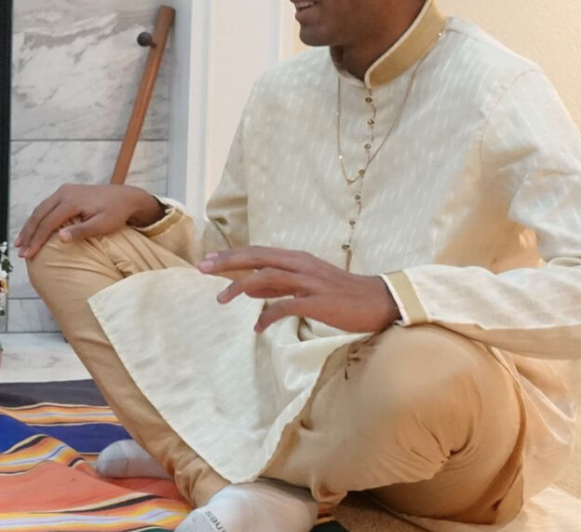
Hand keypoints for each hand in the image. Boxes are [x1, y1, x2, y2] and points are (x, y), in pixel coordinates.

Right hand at [14, 184, 162, 259]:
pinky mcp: (66, 192)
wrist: (125, 197)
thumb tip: (60, 238)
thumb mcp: (102, 225)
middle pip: (39, 214)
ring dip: (29, 226)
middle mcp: (64, 193)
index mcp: (72, 201)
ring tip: (20, 242)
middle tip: (19, 251)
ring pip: (40, 209)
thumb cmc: (116, 213)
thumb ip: (81, 231)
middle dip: (28, 234)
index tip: (28, 255)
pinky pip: (46, 206)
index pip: (48, 223)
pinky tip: (33, 229)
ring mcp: (64, 191)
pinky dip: (37, 219)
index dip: (36, 240)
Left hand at [204, 247, 399, 333]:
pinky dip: (268, 316)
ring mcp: (309, 282)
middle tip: (201, 267)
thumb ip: (278, 286)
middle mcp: (301, 265)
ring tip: (220, 299)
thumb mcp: (306, 284)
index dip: (231, 254)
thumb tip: (247, 290)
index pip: (258, 251)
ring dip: (240, 287)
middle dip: (227, 262)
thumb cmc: (341, 294)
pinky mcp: (318, 302)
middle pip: (257, 258)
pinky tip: (258, 328)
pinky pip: (285, 307)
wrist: (379, 302)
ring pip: (266, 278)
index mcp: (298, 258)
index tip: (207, 259)